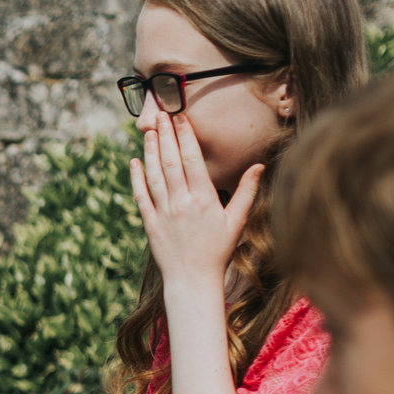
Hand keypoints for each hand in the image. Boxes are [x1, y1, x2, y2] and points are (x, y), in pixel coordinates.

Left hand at [131, 112, 261, 297]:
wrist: (193, 280)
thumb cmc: (219, 250)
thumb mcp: (237, 220)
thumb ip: (247, 191)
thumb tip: (260, 165)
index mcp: (204, 198)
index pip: (192, 159)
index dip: (185, 135)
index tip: (181, 117)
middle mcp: (182, 203)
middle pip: (170, 161)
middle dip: (166, 135)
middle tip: (160, 113)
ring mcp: (163, 213)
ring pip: (154, 175)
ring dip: (150, 151)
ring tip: (149, 130)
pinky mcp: (149, 224)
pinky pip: (141, 197)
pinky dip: (136, 178)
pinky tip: (134, 161)